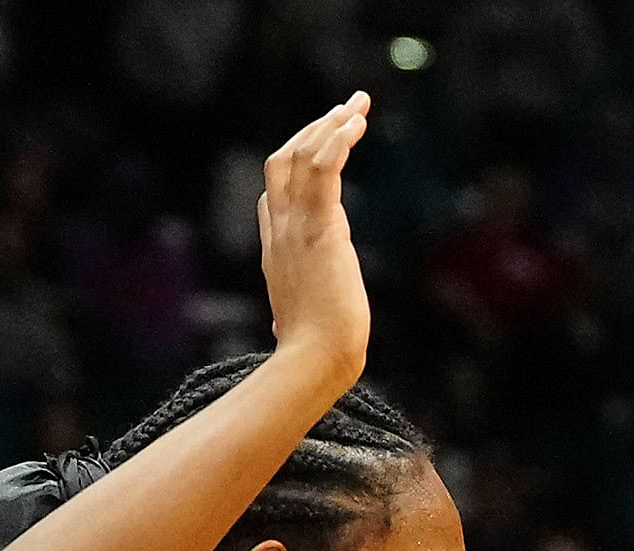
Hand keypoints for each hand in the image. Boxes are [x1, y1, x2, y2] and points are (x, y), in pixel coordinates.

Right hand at [257, 95, 377, 380]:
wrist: (316, 361)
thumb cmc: (319, 349)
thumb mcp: (304, 310)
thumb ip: (306, 291)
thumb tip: (303, 298)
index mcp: (276, 248)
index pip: (275, 194)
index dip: (297, 164)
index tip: (327, 144)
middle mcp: (279, 230)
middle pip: (284, 161)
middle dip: (314, 130)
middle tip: (345, 109)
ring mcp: (294, 227)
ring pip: (302, 156)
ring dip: (330, 125)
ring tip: (358, 106)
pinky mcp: (319, 229)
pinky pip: (322, 169)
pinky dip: (337, 141)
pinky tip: (355, 123)